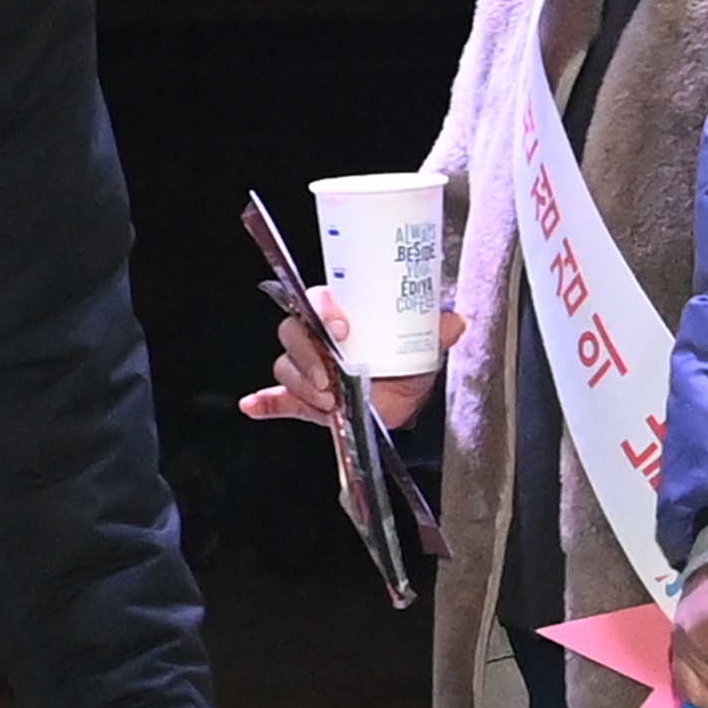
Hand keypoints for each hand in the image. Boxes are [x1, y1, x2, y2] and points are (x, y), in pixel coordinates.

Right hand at [239, 302, 442, 437]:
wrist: (404, 407)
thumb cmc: (407, 368)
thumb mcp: (425, 347)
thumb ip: (436, 331)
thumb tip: (453, 322)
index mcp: (343, 316)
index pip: (318, 301)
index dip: (323, 311)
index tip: (342, 329)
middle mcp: (320, 338)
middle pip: (293, 332)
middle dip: (308, 355)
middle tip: (330, 377)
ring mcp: (309, 370)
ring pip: (286, 365)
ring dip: (302, 384)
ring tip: (328, 400)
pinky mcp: (302, 399)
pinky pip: (276, 398)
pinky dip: (264, 401)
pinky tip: (253, 406)